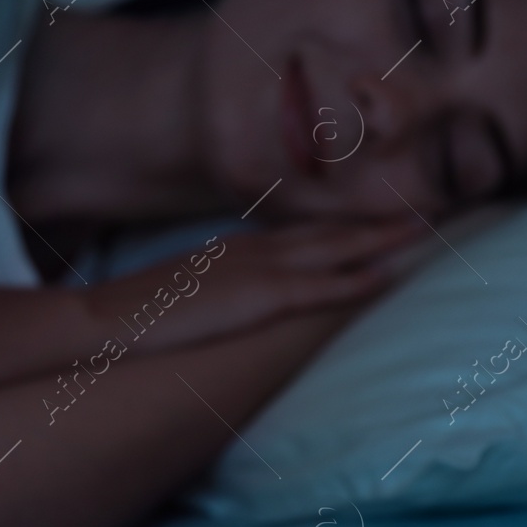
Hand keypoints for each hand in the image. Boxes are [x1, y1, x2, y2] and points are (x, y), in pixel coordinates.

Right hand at [83, 220, 422, 353]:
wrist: (102, 319)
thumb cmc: (130, 315)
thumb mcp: (176, 295)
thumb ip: (206, 292)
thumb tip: (222, 303)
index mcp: (231, 249)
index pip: (298, 232)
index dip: (340, 224)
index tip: (374, 217)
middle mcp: (250, 249)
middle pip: (325, 230)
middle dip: (373, 220)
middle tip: (422, 207)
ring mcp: (256, 270)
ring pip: (334, 248)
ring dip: (380, 238)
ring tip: (424, 227)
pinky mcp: (257, 298)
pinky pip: (321, 287)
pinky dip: (358, 279)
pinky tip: (389, 275)